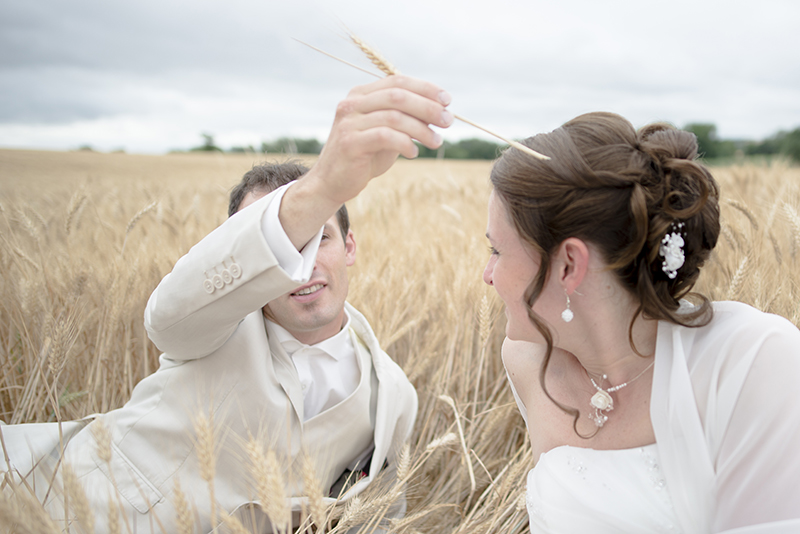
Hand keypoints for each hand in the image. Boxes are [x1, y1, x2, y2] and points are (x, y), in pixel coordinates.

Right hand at [281, 75, 452, 248]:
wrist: (332, 183)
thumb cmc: (364, 157)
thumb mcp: (387, 133)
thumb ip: (405, 119)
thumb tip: (439, 111)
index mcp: (361, 94)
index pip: (397, 81)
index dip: (425, 88)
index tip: (447, 100)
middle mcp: (352, 103)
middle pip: (398, 95)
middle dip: (428, 107)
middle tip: (447, 121)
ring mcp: (349, 122)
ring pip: (394, 116)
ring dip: (421, 129)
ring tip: (435, 141)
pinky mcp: (350, 142)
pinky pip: (385, 136)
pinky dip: (405, 143)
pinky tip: (413, 153)